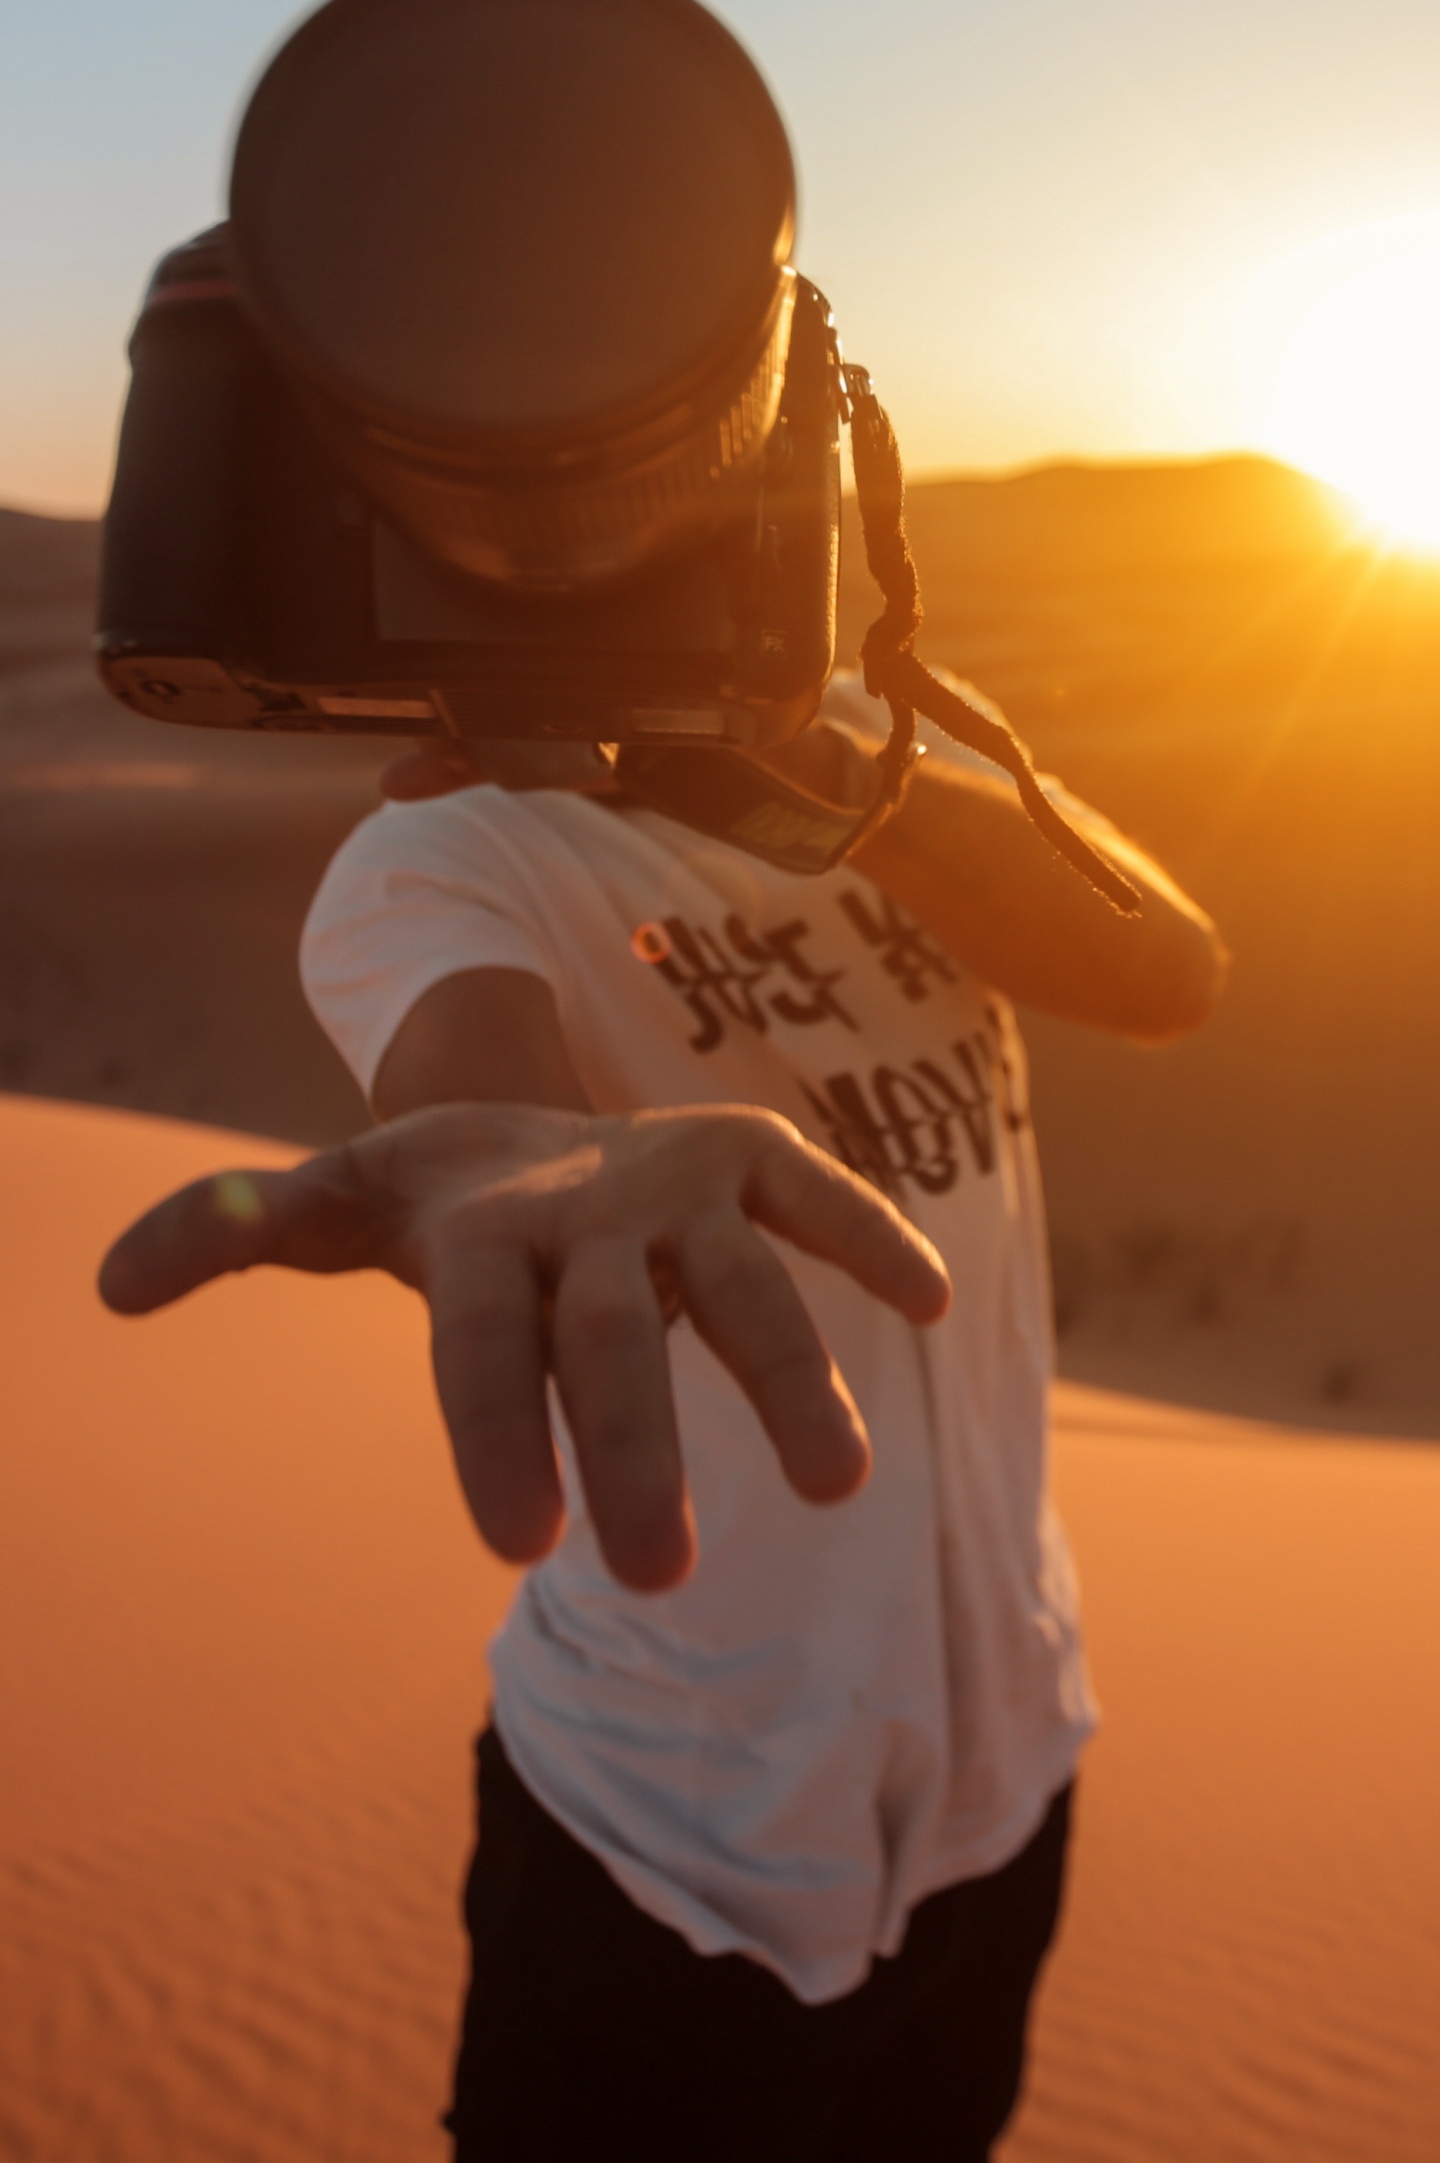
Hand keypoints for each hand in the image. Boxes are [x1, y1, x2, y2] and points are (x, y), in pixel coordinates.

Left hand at [99, 1103, 949, 1592]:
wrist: (530, 1104)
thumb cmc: (433, 1201)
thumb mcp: (336, 1204)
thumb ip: (233, 1231)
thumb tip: (100, 1281)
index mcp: (480, 1232)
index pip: (477, 1340)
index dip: (495, 1432)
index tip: (520, 1550)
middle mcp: (587, 1208)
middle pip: (612, 1338)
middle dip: (636, 1448)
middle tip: (653, 1577)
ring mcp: (680, 1183)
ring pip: (743, 1283)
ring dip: (792, 1375)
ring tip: (840, 1488)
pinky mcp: (755, 1161)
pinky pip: (822, 1198)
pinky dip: (874, 1239)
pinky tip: (932, 1302)